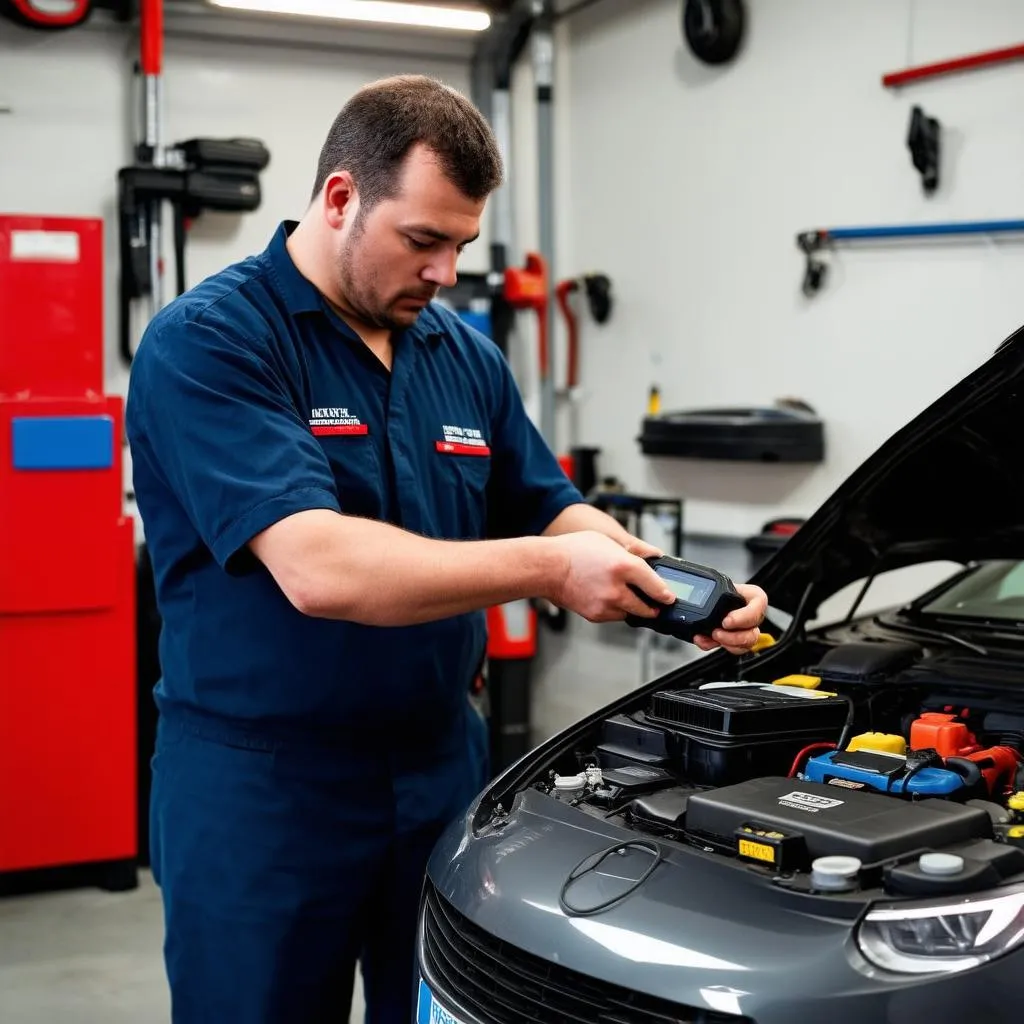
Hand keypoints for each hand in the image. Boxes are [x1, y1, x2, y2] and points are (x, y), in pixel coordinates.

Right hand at [548, 531, 676, 622]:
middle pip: (647, 608)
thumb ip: (633, 550)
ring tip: (623, 594)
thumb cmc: (572, 551)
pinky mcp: (596, 615)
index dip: (666, 593)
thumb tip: (651, 555)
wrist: (547, 568)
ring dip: (632, 607)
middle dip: (653, 606)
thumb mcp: (607, 541)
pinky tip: (606, 596)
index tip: (669, 597)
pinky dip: (615, 609)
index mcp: (624, 566)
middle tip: (655, 603)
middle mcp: (618, 589)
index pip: (656, 586)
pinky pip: (614, 616)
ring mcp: (606, 604)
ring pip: (631, 613)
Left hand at [693, 583, 768, 655]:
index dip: (745, 616)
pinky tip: (702, 640)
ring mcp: (742, 629)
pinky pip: (731, 649)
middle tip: (717, 632)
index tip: (727, 621)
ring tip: (712, 637)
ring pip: (747, 643)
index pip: (759, 604)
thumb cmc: (713, 586)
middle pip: (754, 631)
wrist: (702, 594)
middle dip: (735, 636)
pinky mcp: (730, 638)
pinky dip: (714, 646)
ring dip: (729, 643)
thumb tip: (688, 596)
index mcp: (750, 596)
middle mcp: (749, 614)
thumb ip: (711, 589)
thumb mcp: (715, 583)